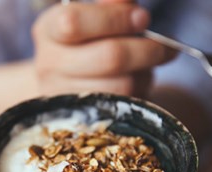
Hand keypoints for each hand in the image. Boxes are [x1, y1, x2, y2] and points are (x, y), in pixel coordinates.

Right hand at [32, 0, 176, 97]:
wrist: (66, 83)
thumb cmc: (86, 42)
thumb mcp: (94, 16)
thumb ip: (111, 6)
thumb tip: (129, 7)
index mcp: (48, 31)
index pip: (74, 22)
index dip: (115, 19)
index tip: (142, 17)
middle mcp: (49, 65)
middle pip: (108, 57)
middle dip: (144, 49)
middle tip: (163, 46)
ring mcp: (64, 95)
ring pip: (122, 85)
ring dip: (144, 73)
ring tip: (147, 64)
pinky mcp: (83, 119)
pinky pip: (124, 105)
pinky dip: (138, 90)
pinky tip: (136, 80)